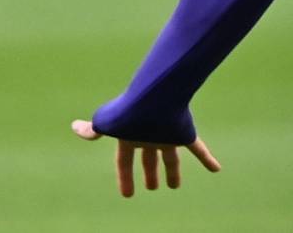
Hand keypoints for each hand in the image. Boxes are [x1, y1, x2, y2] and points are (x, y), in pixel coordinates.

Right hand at [71, 119, 221, 196]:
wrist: (154, 97)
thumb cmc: (128, 110)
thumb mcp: (106, 122)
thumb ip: (93, 129)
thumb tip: (75, 127)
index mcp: (131, 136)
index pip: (125, 162)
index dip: (126, 178)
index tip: (128, 194)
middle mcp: (150, 136)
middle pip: (150, 160)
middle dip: (150, 173)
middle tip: (153, 187)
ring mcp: (168, 135)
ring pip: (171, 158)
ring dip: (173, 172)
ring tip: (174, 186)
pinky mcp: (185, 132)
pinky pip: (198, 148)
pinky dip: (207, 159)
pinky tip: (216, 169)